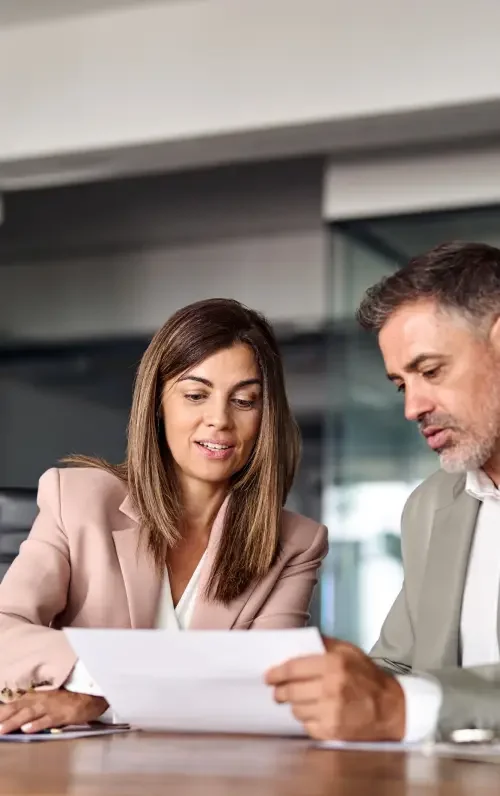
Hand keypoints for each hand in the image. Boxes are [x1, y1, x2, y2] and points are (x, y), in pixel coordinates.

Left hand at [0, 690, 107, 734]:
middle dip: (4, 716)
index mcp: (38, 696)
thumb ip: (36, 705)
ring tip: (2, 729)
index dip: (4, 709)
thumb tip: (20, 718)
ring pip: (29, 714)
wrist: (92, 696)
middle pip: (19, 707)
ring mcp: (52, 706)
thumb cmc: (70, 699)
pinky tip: (27, 730)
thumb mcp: (50, 699)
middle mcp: (42, 699)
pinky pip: (48, 720)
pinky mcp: (63, 714)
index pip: (17, 702)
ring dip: (15, 721)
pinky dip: (37, 724)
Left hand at [265, 636, 404, 741]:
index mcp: (333, 664)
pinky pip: (306, 725)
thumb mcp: (349, 651)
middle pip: (290, 691)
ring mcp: (331, 712)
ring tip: (302, 700)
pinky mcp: (332, 731)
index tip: (269, 676)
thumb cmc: (368, 677)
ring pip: (295, 709)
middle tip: (278, 691)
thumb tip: (296, 642)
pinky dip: (307, 719)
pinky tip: (316, 713)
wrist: (392, 708)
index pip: (293, 669)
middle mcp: (331, 688)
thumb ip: (323, 644)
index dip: (276, 673)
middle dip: (280, 691)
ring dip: (295, 704)